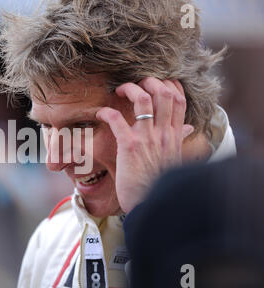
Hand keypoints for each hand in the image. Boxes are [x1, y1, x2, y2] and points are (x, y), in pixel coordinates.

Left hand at [96, 77, 193, 212]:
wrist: (151, 206)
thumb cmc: (159, 184)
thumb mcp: (174, 160)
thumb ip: (179, 141)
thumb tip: (188, 129)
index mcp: (175, 136)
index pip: (179, 100)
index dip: (168, 85)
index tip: (156, 82)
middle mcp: (164, 134)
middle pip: (163, 93)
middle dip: (149, 81)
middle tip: (136, 83)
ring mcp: (147, 139)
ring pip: (143, 100)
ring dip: (130, 89)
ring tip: (119, 89)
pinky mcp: (129, 146)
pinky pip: (117, 120)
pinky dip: (107, 112)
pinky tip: (100, 113)